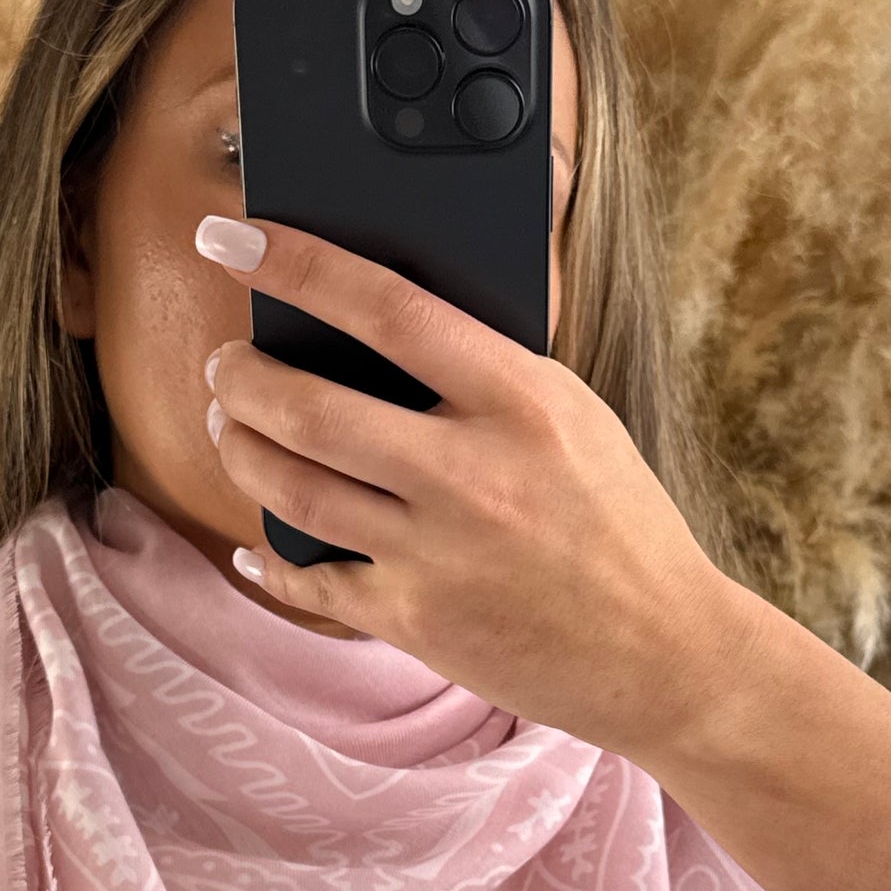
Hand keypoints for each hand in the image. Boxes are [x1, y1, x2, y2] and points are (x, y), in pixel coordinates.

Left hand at [195, 213, 747, 765]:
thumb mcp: (574, 415)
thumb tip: (386, 313)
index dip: (297, 264)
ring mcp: (437, 553)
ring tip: (231, 427)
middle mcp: (471, 474)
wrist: (664, 652)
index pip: (387, 307)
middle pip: (310, 407)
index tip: (234, 238)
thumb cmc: (619, 522)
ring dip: (239, 450)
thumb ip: (488, 368)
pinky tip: (253, 542)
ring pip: (293, 488)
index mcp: (521, 400)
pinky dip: (269, 558)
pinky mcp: (417, 621)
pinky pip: (310, 581)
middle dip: (241, 377)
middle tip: (226, 364)